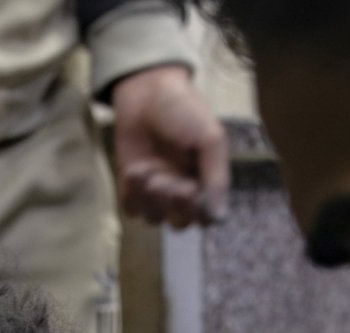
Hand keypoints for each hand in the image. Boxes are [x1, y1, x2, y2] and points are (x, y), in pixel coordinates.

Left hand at [110, 65, 228, 227]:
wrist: (147, 93)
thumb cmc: (184, 111)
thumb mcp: (210, 139)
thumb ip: (216, 178)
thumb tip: (217, 219)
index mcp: (207, 181)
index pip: (207, 217)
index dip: (197, 210)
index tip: (191, 188)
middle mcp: (184, 191)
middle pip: (180, 222)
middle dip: (171, 203)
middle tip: (162, 179)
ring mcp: (157, 191)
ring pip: (155, 219)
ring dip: (149, 198)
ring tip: (145, 168)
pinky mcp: (132, 188)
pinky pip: (132, 210)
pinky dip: (131, 195)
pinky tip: (133, 171)